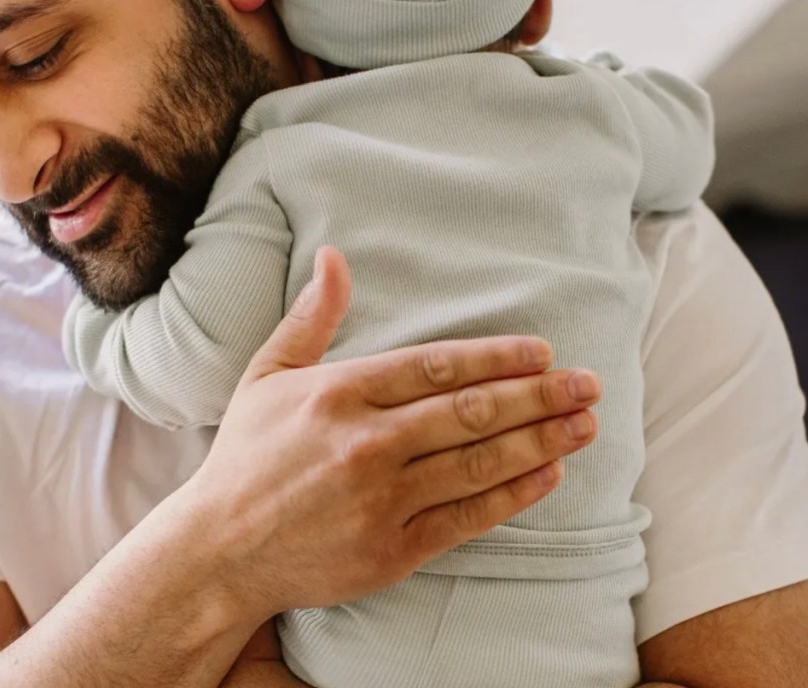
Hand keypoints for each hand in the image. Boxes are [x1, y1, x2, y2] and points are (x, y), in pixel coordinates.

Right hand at [191, 247, 601, 620]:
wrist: (219, 550)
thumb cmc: (244, 457)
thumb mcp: (266, 375)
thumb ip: (310, 318)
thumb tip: (332, 256)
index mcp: (338, 393)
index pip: (435, 367)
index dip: (496, 357)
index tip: (542, 352)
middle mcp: (366, 443)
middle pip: (471, 413)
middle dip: (539, 396)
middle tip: (588, 384)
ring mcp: (382, 500)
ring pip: (479, 463)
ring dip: (541, 441)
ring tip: (585, 425)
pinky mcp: (392, 550)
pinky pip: (467, 519)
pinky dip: (513, 496)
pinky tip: (548, 476)